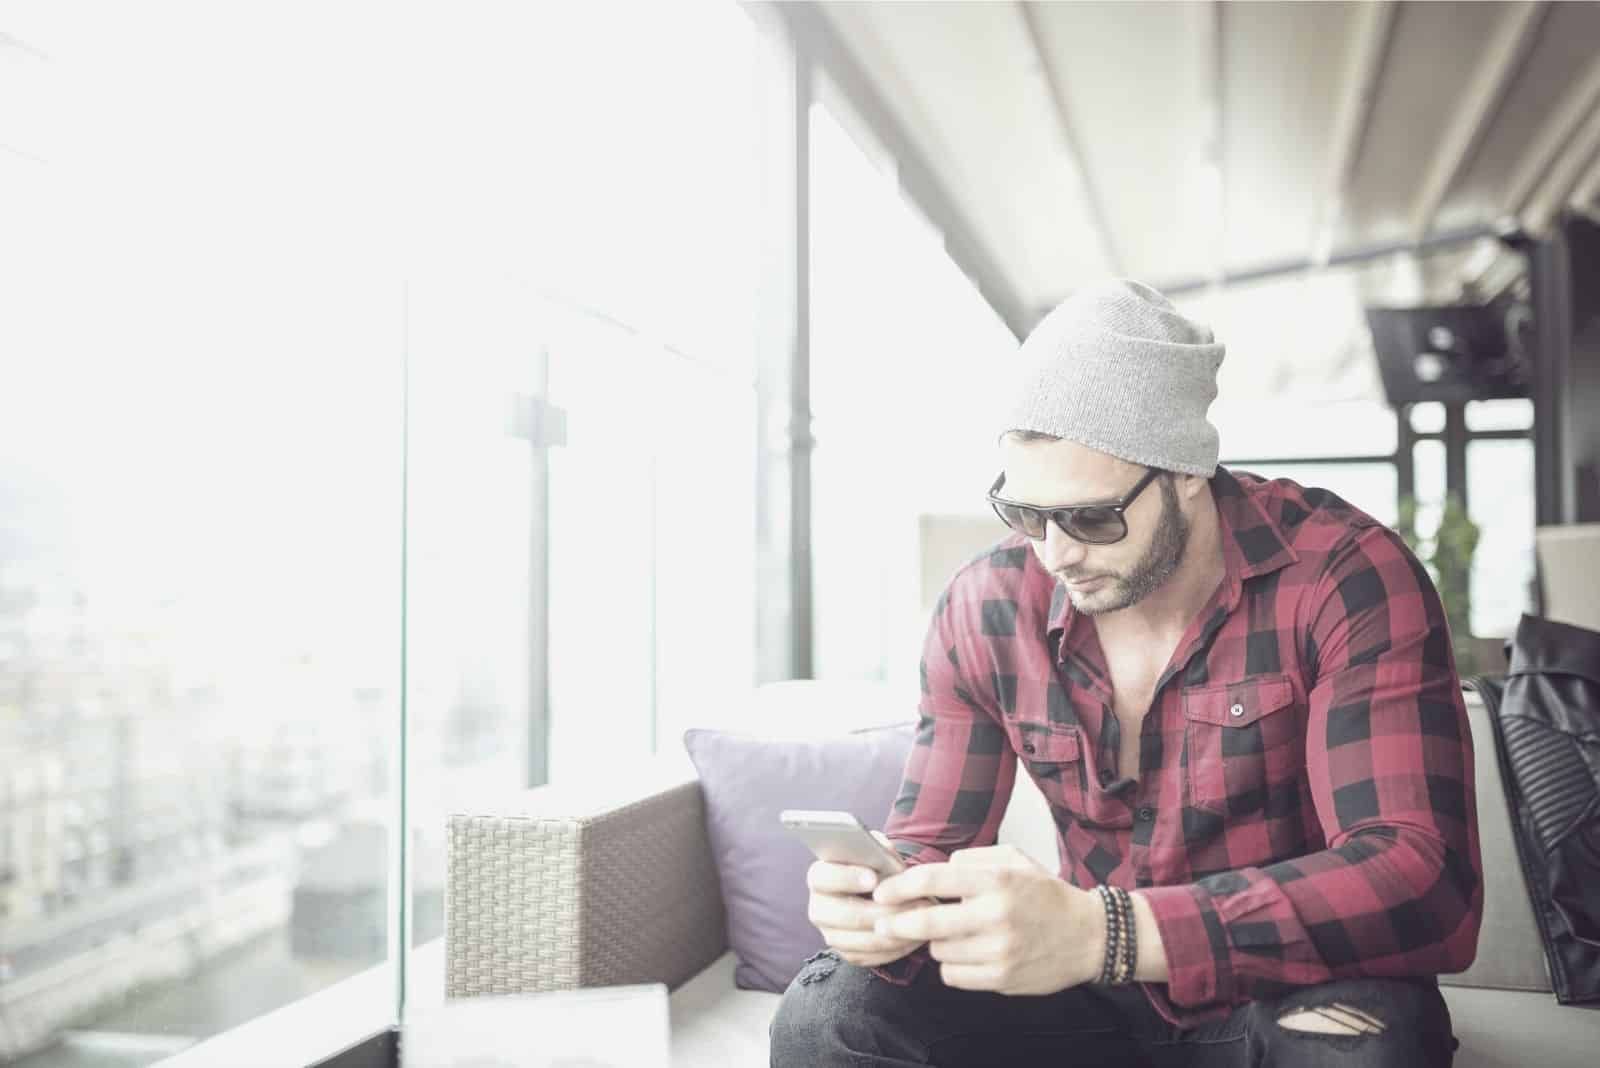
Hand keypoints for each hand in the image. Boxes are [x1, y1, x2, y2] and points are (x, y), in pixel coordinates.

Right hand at [804, 831, 927, 967]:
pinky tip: (914, 937)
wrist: (876, 893)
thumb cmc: (875, 867)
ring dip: (894, 933)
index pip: (824, 878)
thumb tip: (882, 852)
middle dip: (882, 912)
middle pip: (846, 915)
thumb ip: (876, 848)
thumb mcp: (875, 851)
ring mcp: (830, 934)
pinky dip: (895, 949)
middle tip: (912, 905)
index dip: (847, 878)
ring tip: (920, 920)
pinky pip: (871, 957)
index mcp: (819, 877)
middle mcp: (818, 908)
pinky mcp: (847, 953)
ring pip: (861, 940)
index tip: (873, 878)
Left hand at [870, 843, 1104, 994]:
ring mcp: (999, 950)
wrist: (1089, 936)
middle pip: (926, 923)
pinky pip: (953, 975)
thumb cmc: (1046, 894)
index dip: (899, 886)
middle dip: (897, 922)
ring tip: (952, 934)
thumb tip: (936, 868)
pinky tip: (966, 954)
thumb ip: (972, 859)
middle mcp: (996, 915)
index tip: (881, 892)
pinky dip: (952, 966)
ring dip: (935, 943)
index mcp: (997, 880)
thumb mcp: (1015, 860)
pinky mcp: (1002, 978)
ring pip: (939, 951)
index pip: (933, 880)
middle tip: (882, 921)